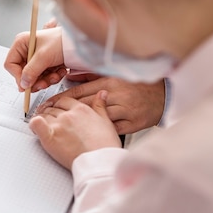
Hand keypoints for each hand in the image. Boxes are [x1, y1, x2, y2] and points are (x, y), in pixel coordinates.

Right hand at [4, 27, 66, 92]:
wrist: (79, 43)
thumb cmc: (62, 41)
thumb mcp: (43, 56)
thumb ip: (31, 71)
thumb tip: (23, 84)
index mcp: (21, 43)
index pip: (11, 64)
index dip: (18, 75)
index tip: (27, 84)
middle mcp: (27, 51)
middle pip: (23, 73)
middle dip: (35, 79)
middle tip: (44, 83)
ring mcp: (36, 58)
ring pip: (34, 77)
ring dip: (45, 79)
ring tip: (55, 75)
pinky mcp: (45, 64)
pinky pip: (43, 77)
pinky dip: (52, 77)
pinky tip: (60, 71)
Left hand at [31, 91, 121, 169]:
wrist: (100, 161)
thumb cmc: (104, 145)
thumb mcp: (106, 121)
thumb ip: (100, 106)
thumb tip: (102, 94)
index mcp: (81, 109)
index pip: (64, 101)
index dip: (59, 106)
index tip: (58, 110)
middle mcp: (68, 115)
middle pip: (53, 108)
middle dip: (51, 113)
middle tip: (51, 120)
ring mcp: (58, 125)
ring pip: (44, 115)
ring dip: (43, 120)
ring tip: (45, 127)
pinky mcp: (50, 137)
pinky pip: (36, 124)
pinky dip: (33, 124)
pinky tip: (35, 127)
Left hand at [38, 74, 164, 134]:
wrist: (167, 95)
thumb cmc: (138, 84)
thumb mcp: (115, 75)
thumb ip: (92, 76)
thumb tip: (70, 75)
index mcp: (109, 82)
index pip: (77, 92)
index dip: (59, 99)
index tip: (46, 105)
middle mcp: (116, 97)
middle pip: (83, 106)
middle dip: (63, 113)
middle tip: (47, 117)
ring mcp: (124, 112)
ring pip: (95, 120)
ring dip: (78, 125)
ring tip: (62, 129)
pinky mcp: (132, 124)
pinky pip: (111, 130)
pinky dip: (98, 133)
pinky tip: (86, 136)